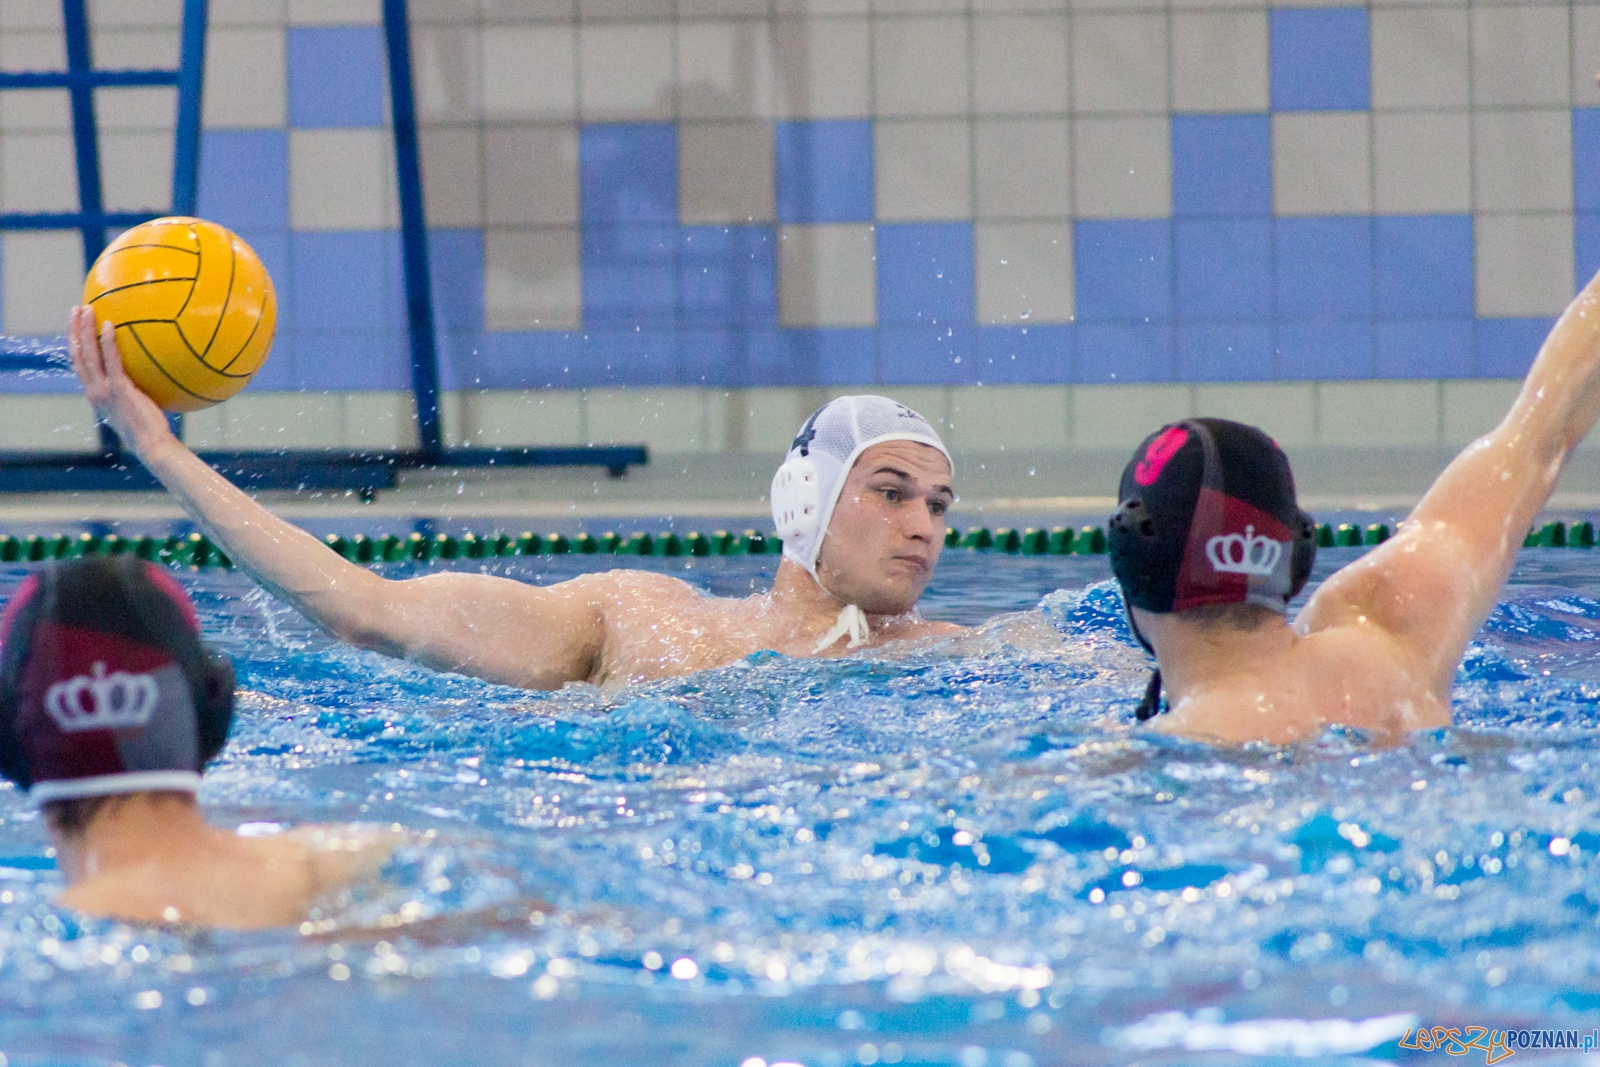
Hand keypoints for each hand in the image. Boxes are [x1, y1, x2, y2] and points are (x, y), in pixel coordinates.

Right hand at [67, 306, 175, 456]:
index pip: (80, 366)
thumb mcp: (135, 406)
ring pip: (88, 354)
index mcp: (95, 395)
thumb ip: (132, 389)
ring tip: (86, 308)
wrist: (152, 445)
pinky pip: (112, 361)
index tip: (76, 328)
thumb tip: (147, 372)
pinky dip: (108, 342)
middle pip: (77, 355)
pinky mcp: (119, 389)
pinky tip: (110, 325)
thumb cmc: (150, 428)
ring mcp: (104, 390)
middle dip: (74, 330)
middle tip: (76, 309)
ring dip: (85, 329)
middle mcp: (94, 391)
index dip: (76, 345)